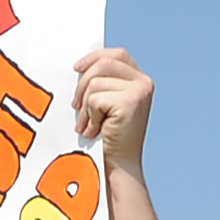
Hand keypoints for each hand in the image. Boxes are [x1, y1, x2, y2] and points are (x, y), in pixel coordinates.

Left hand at [72, 48, 153, 177]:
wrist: (120, 165)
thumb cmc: (108, 136)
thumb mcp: (106, 105)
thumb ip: (102, 84)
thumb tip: (80, 67)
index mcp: (139, 80)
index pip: (117, 55)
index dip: (95, 57)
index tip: (76, 68)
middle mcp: (144, 82)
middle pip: (103, 64)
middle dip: (82, 85)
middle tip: (75, 107)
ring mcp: (140, 91)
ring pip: (95, 83)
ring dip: (85, 107)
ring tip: (87, 125)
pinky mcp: (130, 102)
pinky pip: (95, 99)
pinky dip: (90, 117)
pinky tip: (95, 130)